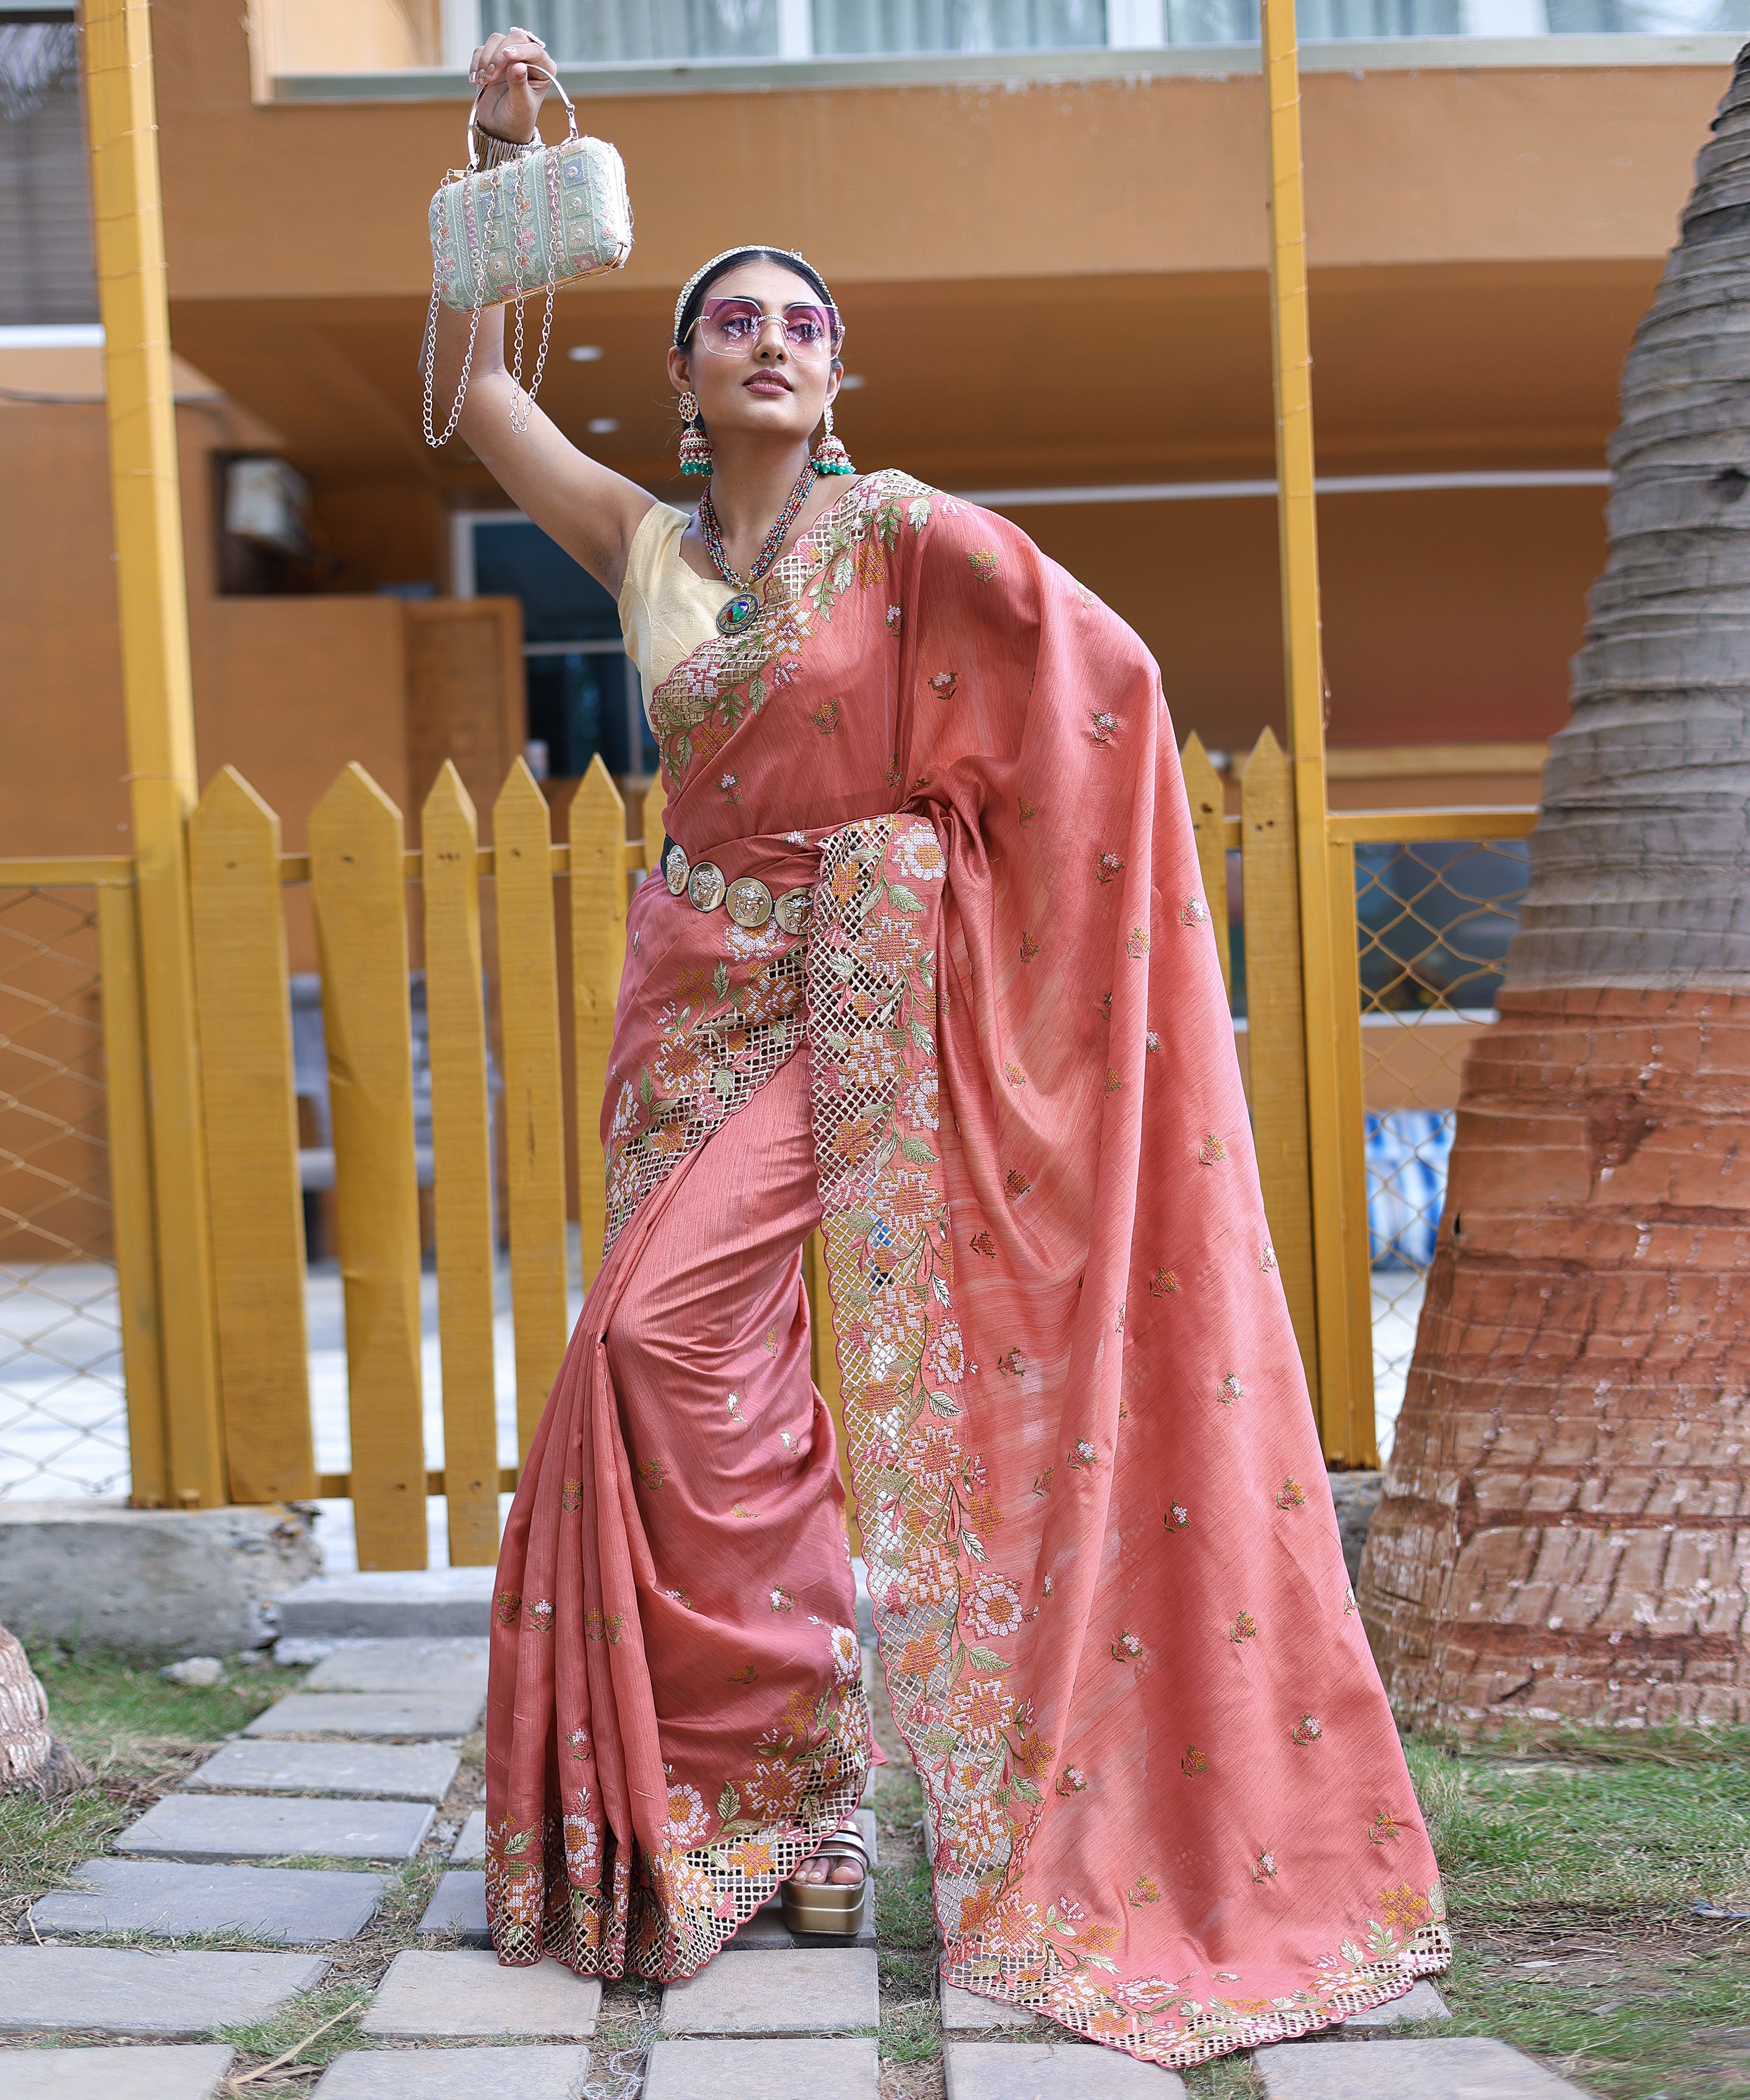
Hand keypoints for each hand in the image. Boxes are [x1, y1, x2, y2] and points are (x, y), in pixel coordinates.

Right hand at [468, 27, 550, 144]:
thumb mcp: (521, 105)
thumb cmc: (517, 119)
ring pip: (496, 41)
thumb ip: (519, 84)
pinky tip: (476, 81)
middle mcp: (528, 58)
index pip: (534, 49)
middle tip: (490, 75)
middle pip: (514, 38)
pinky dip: (476, 64)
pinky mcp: (493, 60)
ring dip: (485, 60)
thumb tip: (518, 65)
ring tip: (483, 82)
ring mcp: (509, 58)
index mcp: (544, 69)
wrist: (500, 129)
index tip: (507, 55)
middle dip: (499, 55)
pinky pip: (481, 51)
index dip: (520, 49)